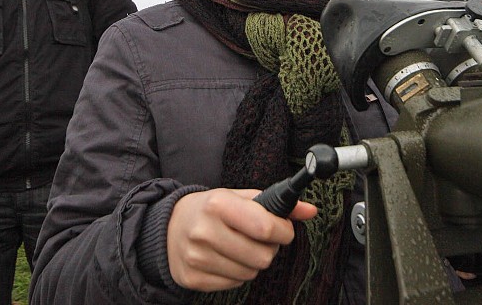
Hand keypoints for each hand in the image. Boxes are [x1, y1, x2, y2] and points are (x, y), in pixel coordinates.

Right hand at [166, 188, 316, 291]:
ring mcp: (196, 257)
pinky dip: (237, 273)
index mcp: (218, 205)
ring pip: (250, 273)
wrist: (170, 226)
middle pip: (262, 256)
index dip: (283, 231)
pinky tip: (227, 258)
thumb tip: (311, 211)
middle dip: (269, 248)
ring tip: (242, 247)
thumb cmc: (211, 209)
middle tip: (260, 239)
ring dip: (254, 262)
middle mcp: (204, 231)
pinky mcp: (192, 278)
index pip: (264, 228)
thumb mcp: (240, 197)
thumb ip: (277, 203)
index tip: (283, 229)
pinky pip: (234, 284)